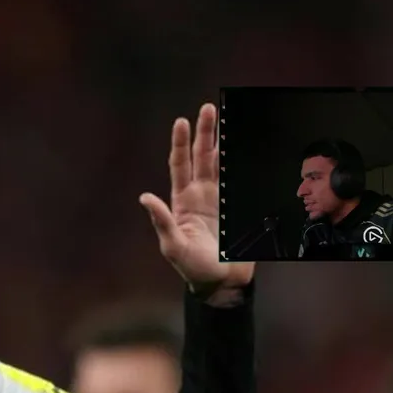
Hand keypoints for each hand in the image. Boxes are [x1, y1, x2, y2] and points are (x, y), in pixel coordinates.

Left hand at [140, 103, 253, 301]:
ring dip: (225, 143)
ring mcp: (220, 200)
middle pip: (203, 157)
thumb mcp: (173, 246)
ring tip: (230, 121)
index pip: (180, 165)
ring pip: (222, 164)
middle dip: (205, 133)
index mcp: (183, 202)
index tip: (182, 121)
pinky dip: (242, 165)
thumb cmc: (193, 268)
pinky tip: (247, 149)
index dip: (181, 143)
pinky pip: (239, 181)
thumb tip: (145, 197)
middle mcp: (200, 196)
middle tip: (209, 109)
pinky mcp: (237, 208)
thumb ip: (162, 221)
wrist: (221, 283)